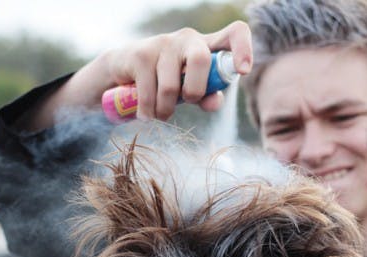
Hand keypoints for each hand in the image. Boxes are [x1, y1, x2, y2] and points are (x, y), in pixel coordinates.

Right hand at [47, 20, 252, 127]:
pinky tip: (146, 114)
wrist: (122, 71)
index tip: (243, 71)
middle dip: (194, 92)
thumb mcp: (189, 90)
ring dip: (165, 110)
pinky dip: (148, 112)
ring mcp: (163, 43)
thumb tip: (215, 103)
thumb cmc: (165, 81)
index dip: (243, 48)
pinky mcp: (140, 54)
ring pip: (171, 86)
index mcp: (207, 45)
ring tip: (160, 113)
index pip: (235, 33)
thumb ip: (207, 96)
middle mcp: (188, 38)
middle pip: (201, 60)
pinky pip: (149, 94)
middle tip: (185, 101)